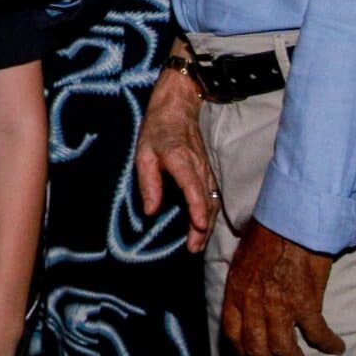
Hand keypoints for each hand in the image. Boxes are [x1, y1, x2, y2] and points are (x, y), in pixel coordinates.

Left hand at [133, 58, 216, 252]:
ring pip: (212, 200)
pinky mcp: (208, 171)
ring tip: (198, 244)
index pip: (193, 187)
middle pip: (206, 201)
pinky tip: (204, 226)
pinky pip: (212, 195)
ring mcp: (206, 169)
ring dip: (208, 223)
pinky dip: (210, 212)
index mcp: (181, 160)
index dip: (197, 207)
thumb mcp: (143, 152)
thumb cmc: (157, 129)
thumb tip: (150, 211)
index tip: (198, 225)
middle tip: (194, 248)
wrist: (179, 107)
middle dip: (203, 226)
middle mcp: (199, 167)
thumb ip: (148, 182)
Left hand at [219, 221, 342, 355]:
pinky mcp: (306, 302)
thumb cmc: (269, 233)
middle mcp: (253, 303)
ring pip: (285, 349)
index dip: (243, 352)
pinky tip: (336, 348)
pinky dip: (327, 344)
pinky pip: (317, 333)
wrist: (293, 218)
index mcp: (236, 291)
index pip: (232, 333)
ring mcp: (279, 305)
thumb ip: (244, 285)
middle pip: (257, 349)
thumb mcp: (243, 259)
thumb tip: (248, 300)